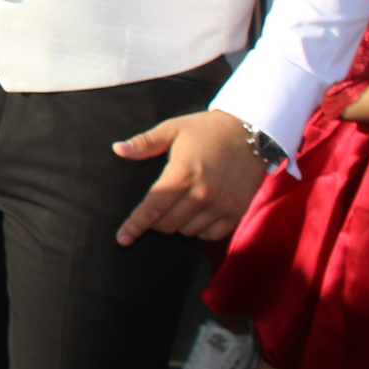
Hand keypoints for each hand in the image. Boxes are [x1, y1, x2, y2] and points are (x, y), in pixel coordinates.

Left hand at [112, 110, 270, 245]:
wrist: (250, 133)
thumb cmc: (206, 130)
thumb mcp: (173, 129)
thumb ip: (144, 143)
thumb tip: (117, 149)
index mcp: (182, 174)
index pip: (152, 208)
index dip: (135, 225)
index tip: (122, 239)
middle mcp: (202, 194)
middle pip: (167, 224)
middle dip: (156, 220)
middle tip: (159, 204)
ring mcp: (221, 206)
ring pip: (188, 232)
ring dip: (178, 223)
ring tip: (181, 203)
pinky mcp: (236, 212)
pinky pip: (210, 235)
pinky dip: (200, 229)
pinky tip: (198, 212)